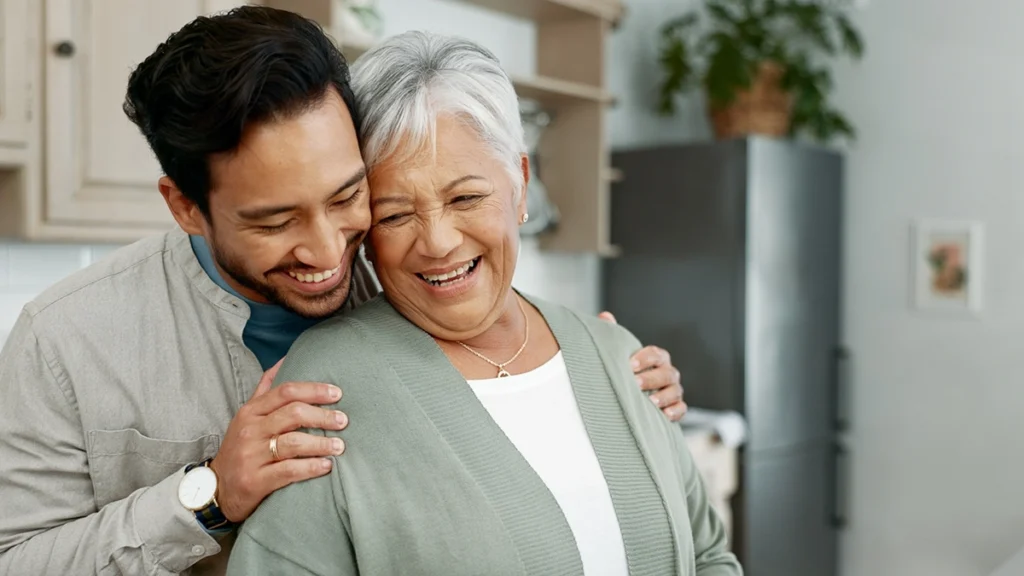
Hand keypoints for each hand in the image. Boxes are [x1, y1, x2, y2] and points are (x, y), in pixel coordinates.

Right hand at [209, 358, 348, 521]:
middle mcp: (250, 430)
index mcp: (251, 412)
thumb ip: (265, 389)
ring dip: (321, 443)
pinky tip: (326, 466)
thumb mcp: (246, 416)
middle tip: (343, 421)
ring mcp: (252, 456)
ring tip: (339, 446)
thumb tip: (285, 359)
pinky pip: (288, 471)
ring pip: (293, 442)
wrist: (216, 489)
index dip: (314, 390)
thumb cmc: (240, 448)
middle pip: (293, 414)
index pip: (286, 392)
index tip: (337, 393)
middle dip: (323, 416)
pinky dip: (311, 467)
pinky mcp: (255, 480)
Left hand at [599, 311, 686, 421]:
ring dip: (664, 396)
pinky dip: (674, 412)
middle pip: (666, 373)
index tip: (630, 365)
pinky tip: (663, 415)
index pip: (656, 354)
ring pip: (675, 391)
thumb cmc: (627, 372)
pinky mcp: (676, 408)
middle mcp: (668, 373)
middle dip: (651, 378)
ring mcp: (674, 391)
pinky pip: (681, 409)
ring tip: (650, 401)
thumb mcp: (620, 354)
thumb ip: (614, 335)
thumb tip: (605, 316)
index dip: (644, 358)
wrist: (632, 398)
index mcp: (657, 358)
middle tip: (635, 384)